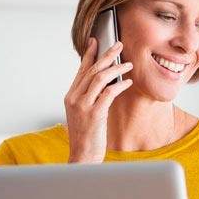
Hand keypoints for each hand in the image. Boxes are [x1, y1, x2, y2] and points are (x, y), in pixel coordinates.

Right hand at [64, 37, 132, 162]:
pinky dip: (119, 85)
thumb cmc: (85, 137)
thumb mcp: (83, 114)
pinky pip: (108, 93)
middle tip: (118, 45)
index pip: (81, 70)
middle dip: (106, 55)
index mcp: (70, 96)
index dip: (89, 54)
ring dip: (116, 69)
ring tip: (128, 64)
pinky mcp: (94, 114)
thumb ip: (89, 98)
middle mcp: (74, 98)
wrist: (81, 157)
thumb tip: (104, 84)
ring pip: (100, 78)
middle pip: (92, 70)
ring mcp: (83, 106)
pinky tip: (127, 82)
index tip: (96, 41)